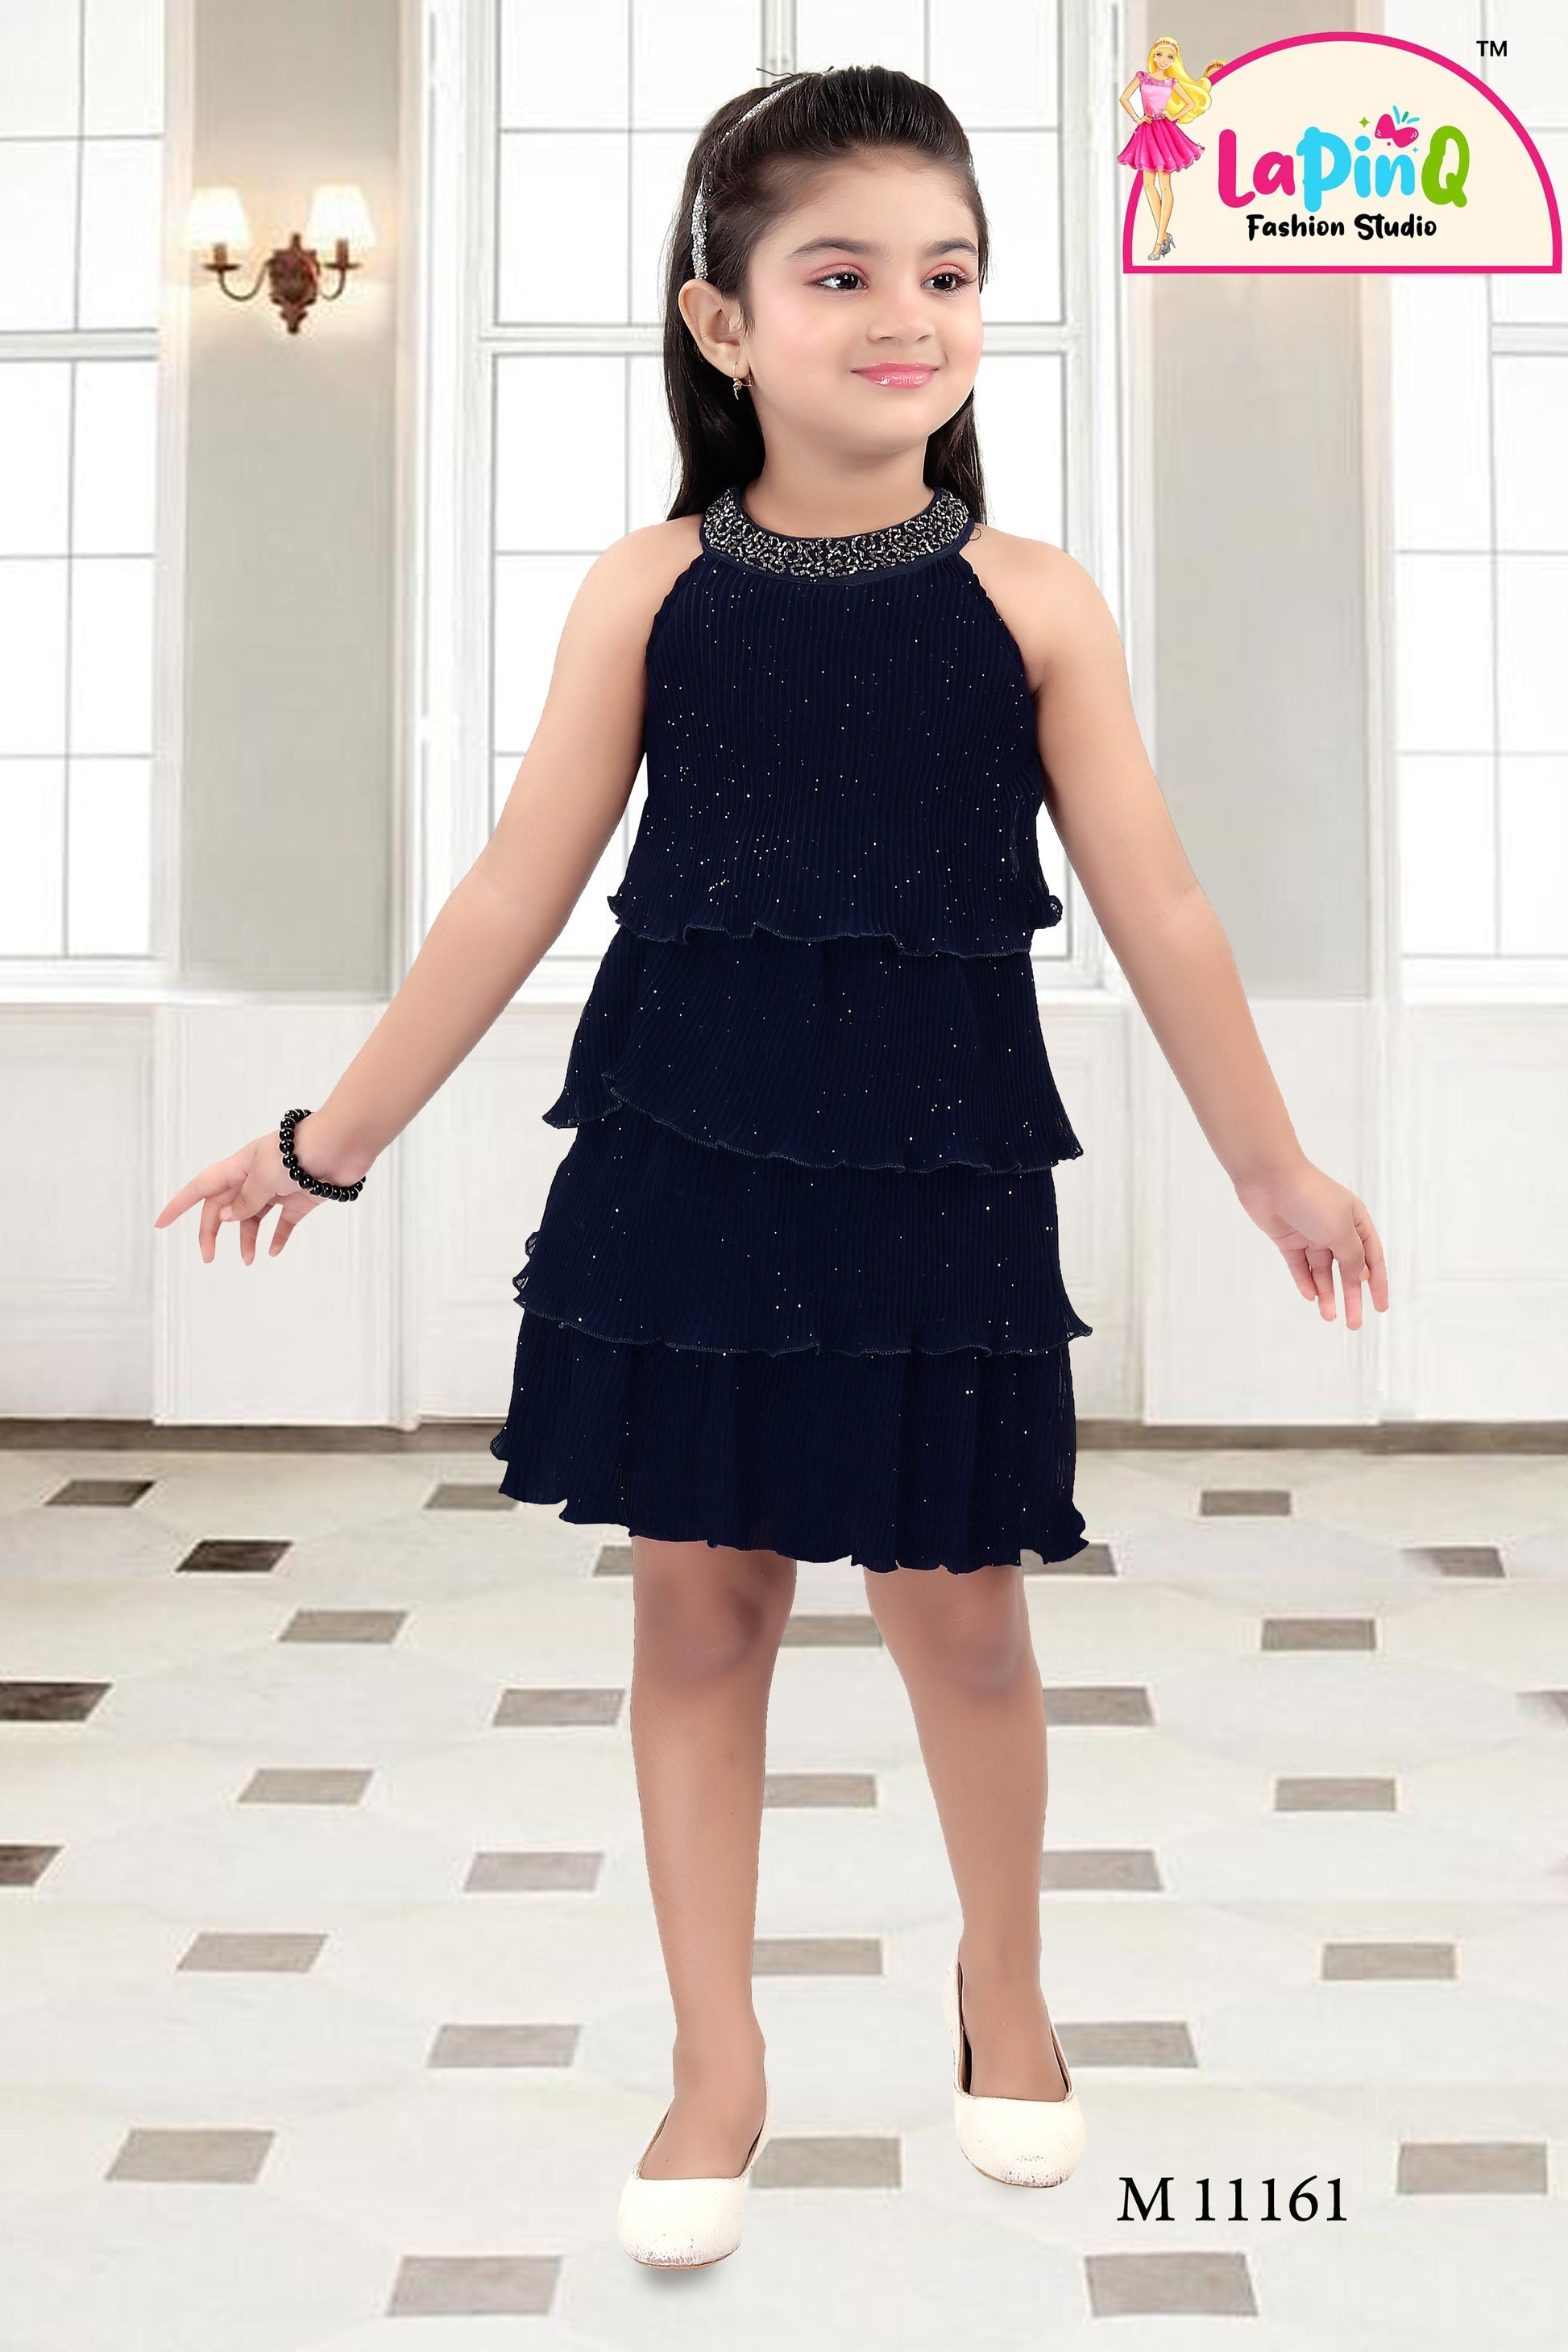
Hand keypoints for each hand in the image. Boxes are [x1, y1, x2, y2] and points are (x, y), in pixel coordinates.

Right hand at [152, 1116, 349, 1265]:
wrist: (342, 1146)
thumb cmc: (299, 1152)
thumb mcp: (263, 1177)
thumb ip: (244, 1200)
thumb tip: (226, 1217)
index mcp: (239, 1167)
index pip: (200, 1187)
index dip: (178, 1205)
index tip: (160, 1223)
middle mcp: (255, 1177)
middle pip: (223, 1207)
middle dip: (212, 1232)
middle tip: (208, 1257)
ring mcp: (278, 1188)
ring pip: (252, 1218)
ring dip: (246, 1239)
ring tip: (248, 1260)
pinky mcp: (301, 1198)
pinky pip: (283, 1223)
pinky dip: (277, 1238)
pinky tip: (274, 1252)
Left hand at [1233, 1159, 1388, 1328]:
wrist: (1270, 1179)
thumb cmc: (1312, 1198)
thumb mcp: (1341, 1230)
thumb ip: (1352, 1256)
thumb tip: (1360, 1275)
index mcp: (1356, 1221)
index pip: (1372, 1257)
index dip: (1378, 1283)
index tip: (1380, 1307)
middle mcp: (1334, 1228)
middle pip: (1347, 1269)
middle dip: (1351, 1296)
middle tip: (1354, 1323)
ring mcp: (1310, 1234)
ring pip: (1322, 1270)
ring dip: (1327, 1293)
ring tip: (1330, 1317)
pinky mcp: (1288, 1239)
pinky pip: (1299, 1265)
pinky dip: (1305, 1281)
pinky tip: (1311, 1297)